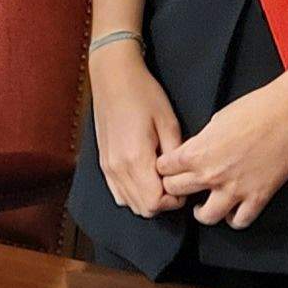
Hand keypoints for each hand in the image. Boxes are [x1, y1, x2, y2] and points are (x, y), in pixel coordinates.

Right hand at [85, 40, 184, 219]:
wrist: (113, 78)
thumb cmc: (144, 95)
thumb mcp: (168, 122)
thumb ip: (176, 156)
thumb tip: (183, 178)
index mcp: (135, 159)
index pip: (155, 203)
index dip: (173, 200)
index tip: (183, 182)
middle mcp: (118, 168)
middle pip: (143, 208)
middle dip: (163, 202)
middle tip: (175, 181)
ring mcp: (108, 168)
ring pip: (130, 204)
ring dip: (148, 199)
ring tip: (161, 178)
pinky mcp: (104, 164)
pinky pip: (119, 194)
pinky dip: (134, 194)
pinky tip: (145, 177)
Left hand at [154, 80, 287, 228]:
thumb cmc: (255, 109)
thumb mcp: (215, 121)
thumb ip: (200, 142)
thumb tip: (195, 152)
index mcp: (197, 152)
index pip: (163, 169)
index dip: (164, 168)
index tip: (168, 169)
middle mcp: (211, 174)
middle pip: (176, 192)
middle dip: (176, 188)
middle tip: (182, 186)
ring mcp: (235, 189)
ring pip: (206, 217)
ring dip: (202, 212)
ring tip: (203, 206)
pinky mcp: (258, 197)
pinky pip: (240, 221)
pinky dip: (234, 219)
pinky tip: (232, 211)